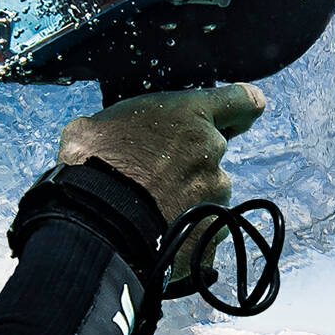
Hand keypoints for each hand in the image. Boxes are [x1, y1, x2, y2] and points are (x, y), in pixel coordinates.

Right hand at [58, 83, 266, 235]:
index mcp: (190, 115)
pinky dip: (187, 230)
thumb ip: (124, 125)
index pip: (242, 100)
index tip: (236, 119)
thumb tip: (104, 134)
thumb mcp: (97, 127)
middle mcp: (211, 150)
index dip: (241, 111)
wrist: (96, 222)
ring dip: (187, 199)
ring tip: (151, 209)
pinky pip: (204, 227)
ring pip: (208, 193)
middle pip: (213, 153)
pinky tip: (159, 233)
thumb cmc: (92, 167)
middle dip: (190, 164)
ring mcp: (216, 193)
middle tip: (155, 178)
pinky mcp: (213, 230)